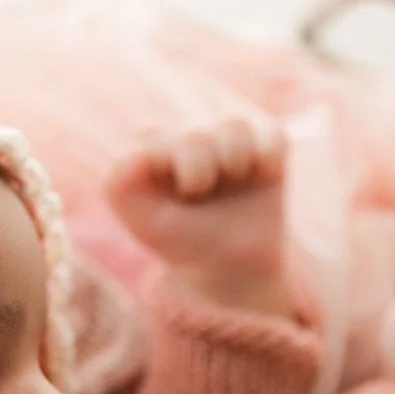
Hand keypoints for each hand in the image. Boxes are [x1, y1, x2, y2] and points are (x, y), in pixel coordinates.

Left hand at [104, 116, 292, 315]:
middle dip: (198, 167)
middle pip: (195, 133)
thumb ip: (120, 186)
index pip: (154, 135)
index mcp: (159, 149)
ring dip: (234, 156)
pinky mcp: (268, 153)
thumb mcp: (142, 222)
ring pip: (235, 124)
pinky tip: (264, 175)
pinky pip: (274, 135)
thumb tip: (134, 153)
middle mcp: (195, 139)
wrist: (231, 268)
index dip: (163, 161)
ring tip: (233, 179)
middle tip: (200, 193)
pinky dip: (270, 152)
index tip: (171, 194)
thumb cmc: (181, 242)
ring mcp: (232, 144)